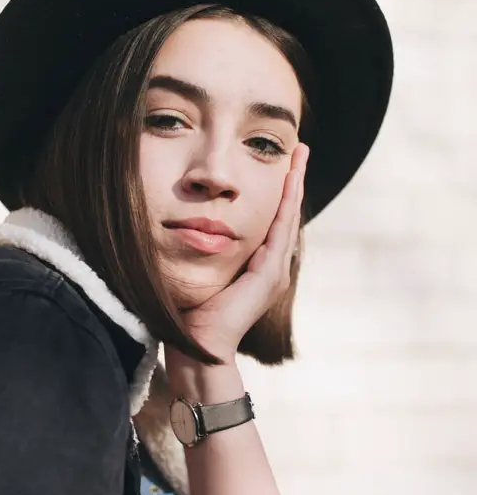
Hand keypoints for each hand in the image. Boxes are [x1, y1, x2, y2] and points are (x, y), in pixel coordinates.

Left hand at [179, 143, 308, 363]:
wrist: (198, 346)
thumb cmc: (194, 312)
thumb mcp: (204, 270)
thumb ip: (208, 249)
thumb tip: (194, 225)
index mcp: (259, 264)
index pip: (273, 219)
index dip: (279, 190)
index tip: (282, 162)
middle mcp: (272, 265)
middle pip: (286, 213)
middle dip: (293, 180)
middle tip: (300, 149)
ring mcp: (274, 271)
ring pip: (287, 217)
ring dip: (294, 185)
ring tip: (299, 156)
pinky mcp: (269, 276)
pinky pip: (279, 231)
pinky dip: (286, 205)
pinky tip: (289, 182)